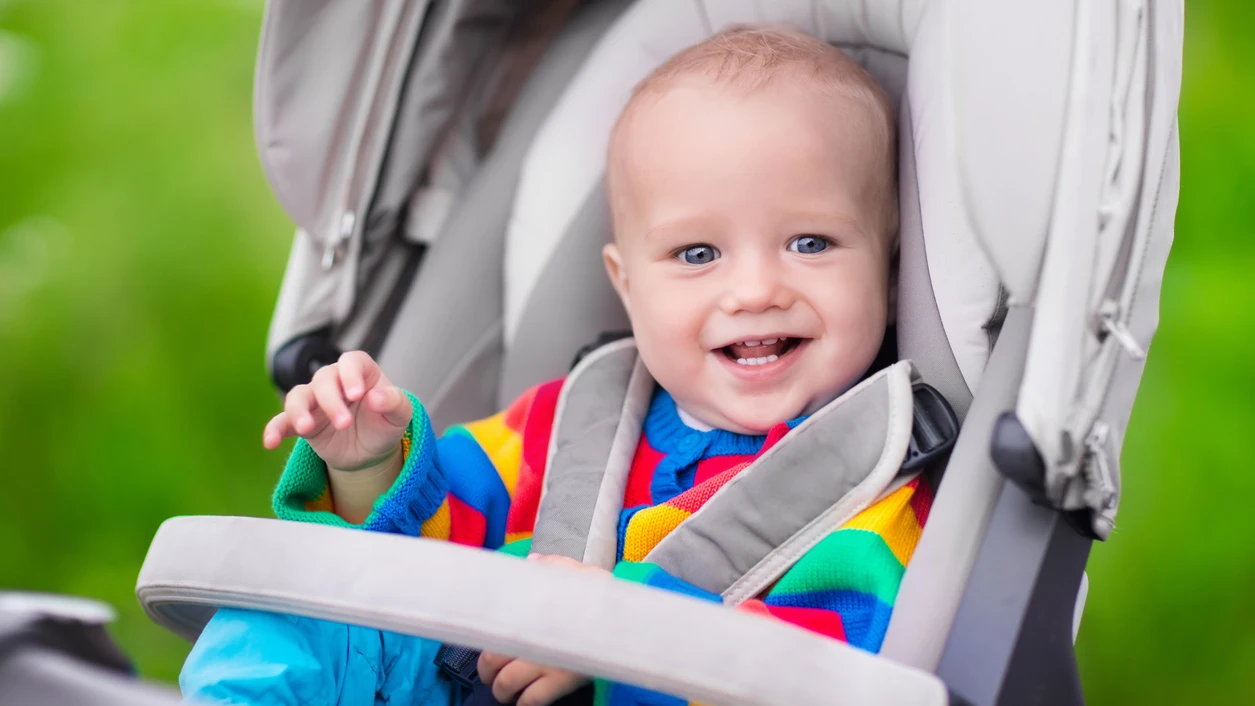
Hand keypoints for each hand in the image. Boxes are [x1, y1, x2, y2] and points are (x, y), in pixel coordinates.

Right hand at [262, 351, 410, 473]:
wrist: (371, 451)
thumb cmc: (385, 424)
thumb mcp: (399, 415)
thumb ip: (394, 402)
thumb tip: (375, 398)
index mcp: (361, 372)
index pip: (351, 361)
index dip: (351, 374)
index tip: (356, 395)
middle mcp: (335, 381)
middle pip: (324, 379)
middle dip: (331, 400)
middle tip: (344, 423)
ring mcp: (315, 400)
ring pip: (298, 395)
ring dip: (299, 410)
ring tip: (305, 428)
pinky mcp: (301, 421)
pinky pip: (283, 421)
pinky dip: (274, 429)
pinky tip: (270, 442)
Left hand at [477, 555, 607, 704]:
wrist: (624, 617)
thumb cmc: (598, 592)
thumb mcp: (574, 571)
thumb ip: (550, 565)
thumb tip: (531, 561)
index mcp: (529, 609)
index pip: (493, 625)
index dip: (483, 636)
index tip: (483, 639)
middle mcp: (532, 636)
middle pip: (492, 658)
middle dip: (486, 670)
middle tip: (489, 673)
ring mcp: (546, 660)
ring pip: (507, 682)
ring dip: (501, 690)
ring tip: (503, 691)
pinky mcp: (562, 680)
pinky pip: (532, 699)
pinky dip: (523, 703)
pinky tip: (523, 701)